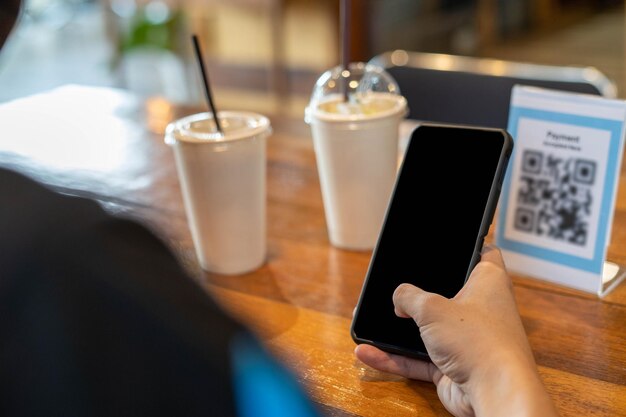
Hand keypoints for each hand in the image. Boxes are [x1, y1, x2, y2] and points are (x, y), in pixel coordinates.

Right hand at [354, 246, 558, 416]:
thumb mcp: (432, 308)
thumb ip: (408, 296)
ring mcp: (466, 338)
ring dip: (402, 328)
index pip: (482, 252)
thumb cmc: (478, 342)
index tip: (448, 239)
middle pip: (448, 290)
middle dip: (421, 289)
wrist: (493, 394)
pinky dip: (395, 357)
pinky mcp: (453, 365)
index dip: (467, 244)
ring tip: (372, 318)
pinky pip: (418, 357)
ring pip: (429, 327)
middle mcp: (480, 308)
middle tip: (397, 280)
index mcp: (488, 281)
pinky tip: (369, 353)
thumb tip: (399, 298)